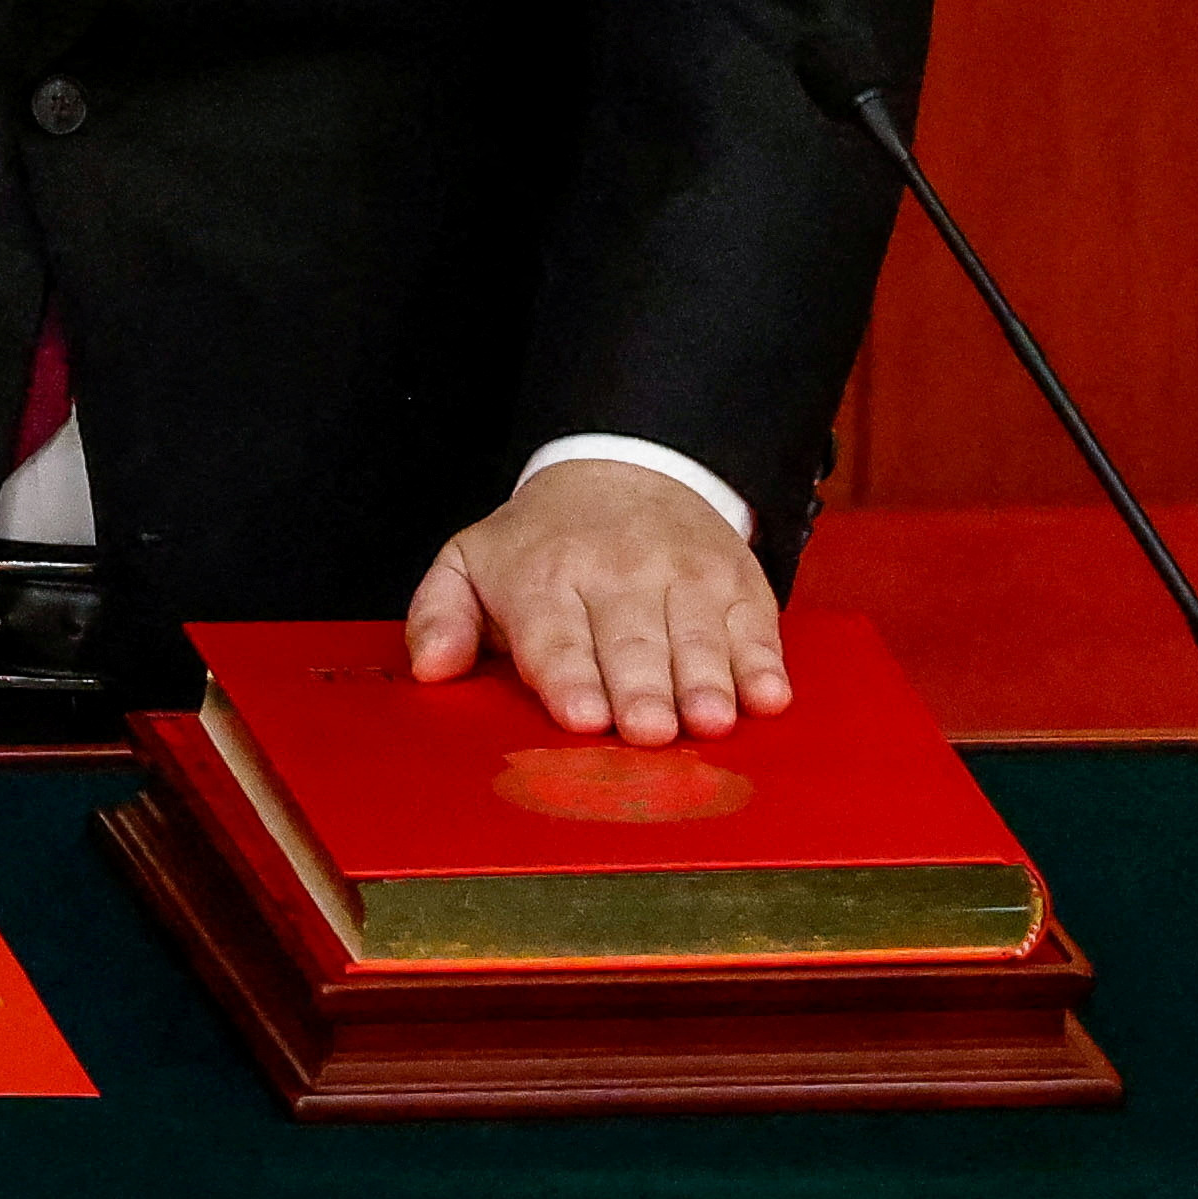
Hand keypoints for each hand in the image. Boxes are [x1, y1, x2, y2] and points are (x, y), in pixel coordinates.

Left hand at [404, 459, 789, 746]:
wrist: (625, 468)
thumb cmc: (541, 544)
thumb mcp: (471, 562)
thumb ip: (440, 614)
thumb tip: (430, 667)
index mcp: (545, 578)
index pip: (556, 635)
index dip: (569, 676)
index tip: (580, 716)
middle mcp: (617, 574)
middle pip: (631, 642)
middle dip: (640, 688)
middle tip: (647, 731)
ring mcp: (685, 576)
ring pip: (697, 636)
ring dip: (705, 681)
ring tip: (708, 720)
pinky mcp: (737, 582)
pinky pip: (754, 626)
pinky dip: (762, 662)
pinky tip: (767, 697)